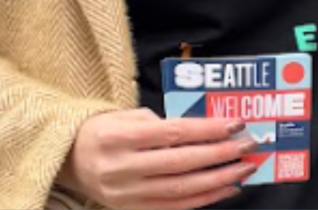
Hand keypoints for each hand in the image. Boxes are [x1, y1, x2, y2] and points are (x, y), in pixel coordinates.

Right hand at [59, 108, 259, 208]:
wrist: (68, 159)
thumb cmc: (104, 130)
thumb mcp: (126, 116)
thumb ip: (161, 123)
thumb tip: (202, 130)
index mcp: (119, 137)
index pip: (172, 133)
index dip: (207, 130)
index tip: (236, 124)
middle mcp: (120, 168)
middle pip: (180, 163)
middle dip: (220, 155)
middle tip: (248, 146)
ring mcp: (125, 193)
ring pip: (180, 190)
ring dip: (218, 180)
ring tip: (244, 169)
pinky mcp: (131, 209)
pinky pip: (174, 207)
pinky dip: (204, 200)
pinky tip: (226, 189)